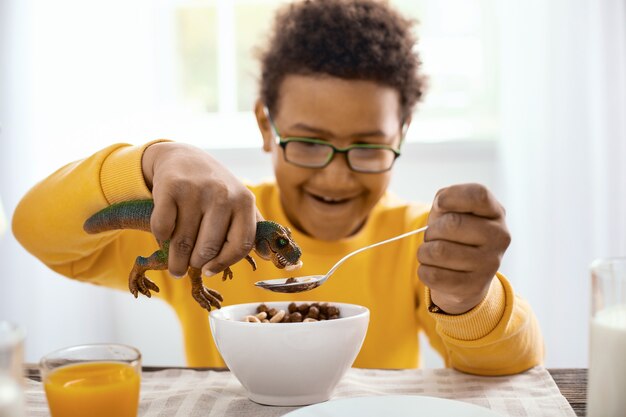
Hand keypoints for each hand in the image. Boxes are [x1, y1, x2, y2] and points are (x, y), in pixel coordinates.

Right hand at [142, 142, 260, 277]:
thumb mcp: (239, 202)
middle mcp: (223, 195)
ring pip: (183, 243)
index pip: (241, 245)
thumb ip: (253, 227)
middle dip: (196, 264)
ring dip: (176, 260)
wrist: (183, 157)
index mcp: (245, 201)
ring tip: (176, 267)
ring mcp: (196, 190)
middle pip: (208, 249)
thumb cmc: (215, 190)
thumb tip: (267, 256)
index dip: (224, 264)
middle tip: (189, 266)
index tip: (209, 271)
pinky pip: (163, 229)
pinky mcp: (170, 187)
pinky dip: (161, 237)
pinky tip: (165, 235)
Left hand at [417, 183, 510, 314]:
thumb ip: (446, 200)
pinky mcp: (474, 286)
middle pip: (451, 224)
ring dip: (425, 252)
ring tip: (432, 254)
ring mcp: (490, 264)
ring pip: (438, 251)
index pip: (479, 194)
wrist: (463, 277)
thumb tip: (442, 203)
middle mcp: (499, 237)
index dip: (453, 197)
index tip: (440, 205)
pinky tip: (434, 269)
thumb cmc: (454, 235)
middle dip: (431, 230)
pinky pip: (433, 275)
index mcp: (495, 213)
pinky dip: (424, 270)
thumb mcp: (451, 211)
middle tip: (434, 237)